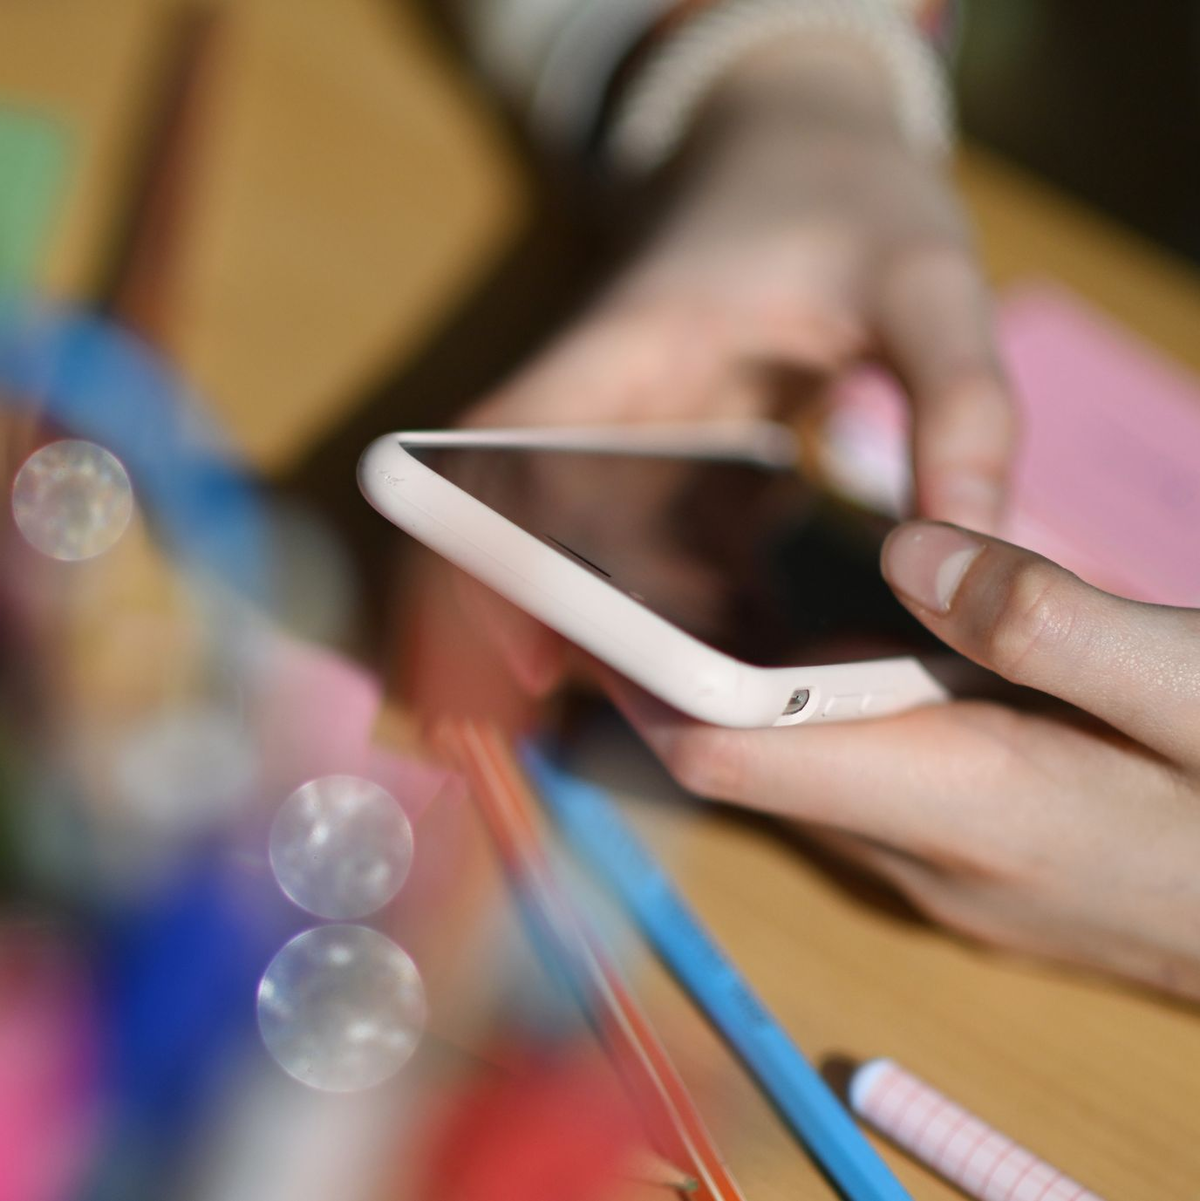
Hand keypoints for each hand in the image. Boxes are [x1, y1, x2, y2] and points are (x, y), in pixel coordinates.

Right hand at [432, 36, 1014, 715]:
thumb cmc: (854, 197)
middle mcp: (608, 402)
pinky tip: (753, 656)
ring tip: (701, 718)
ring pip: (589, 553)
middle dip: (555, 630)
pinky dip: (682, 609)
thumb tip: (968, 552)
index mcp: (634, 342)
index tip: (527, 651)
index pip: (512, 447)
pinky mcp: (661, 464)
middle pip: (534, 527)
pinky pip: (648, 551)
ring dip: (627, 633)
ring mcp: (629, 438)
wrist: (804, 146)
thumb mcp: (929, 278)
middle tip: (624, 726)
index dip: (486, 548)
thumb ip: (960, 401)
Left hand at [606, 522, 1199, 1000]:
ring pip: (800, 766)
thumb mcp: (1196, 691)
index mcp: (957, 801)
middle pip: (749, 759)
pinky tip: (832, 639)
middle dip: (677, 673)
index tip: (577, 599)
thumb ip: (1048, 622)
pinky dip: (821, 711)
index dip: (643, 680)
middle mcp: (920, 850)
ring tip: (691, 580)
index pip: (737, 751)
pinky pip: (858, 777)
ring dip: (746, 688)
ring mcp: (942, 865)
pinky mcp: (971, 857)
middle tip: (623, 561)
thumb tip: (909, 549)